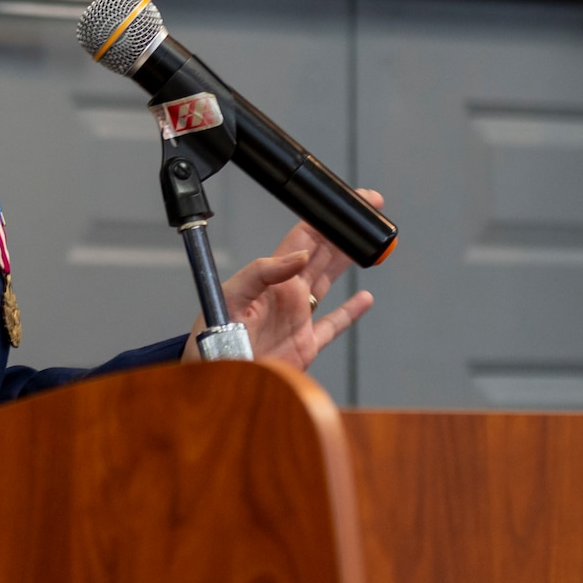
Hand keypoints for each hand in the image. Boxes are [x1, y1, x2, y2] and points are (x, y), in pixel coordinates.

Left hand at [180, 191, 382, 369]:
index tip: (344, 204)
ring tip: (369, 246)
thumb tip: (300, 256)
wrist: (214, 378)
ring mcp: (298, 317)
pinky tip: (364, 298)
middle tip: (367, 213)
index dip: (323, 219)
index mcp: (270, 278)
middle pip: (321, 254)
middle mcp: (287, 293)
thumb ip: (262, 272)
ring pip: (329, 282)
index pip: (302, 239)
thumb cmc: (213, 338)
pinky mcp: (305, 344)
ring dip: (347, 262)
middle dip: (343, 232)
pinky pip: (333, 324)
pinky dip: (350, 312)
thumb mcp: (230, 296)